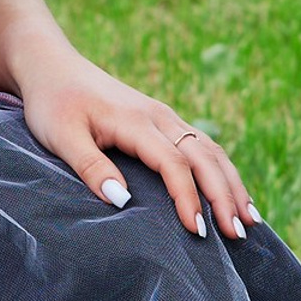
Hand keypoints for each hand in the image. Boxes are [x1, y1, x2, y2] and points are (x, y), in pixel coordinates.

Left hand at [16, 49, 255, 242]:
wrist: (51, 65)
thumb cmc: (53, 102)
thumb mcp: (61, 136)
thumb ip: (90, 166)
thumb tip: (122, 200)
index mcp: (136, 121)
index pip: (174, 163)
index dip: (188, 198)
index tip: (197, 232)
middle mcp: (159, 116)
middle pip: (203, 156)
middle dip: (224, 195)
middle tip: (238, 235)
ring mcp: (163, 116)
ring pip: (209, 150)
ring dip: (231, 183)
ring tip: (249, 220)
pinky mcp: (161, 120)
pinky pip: (201, 145)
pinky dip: (221, 170)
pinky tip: (231, 192)